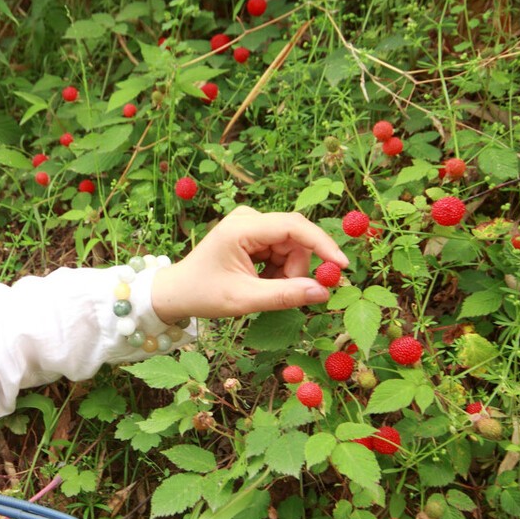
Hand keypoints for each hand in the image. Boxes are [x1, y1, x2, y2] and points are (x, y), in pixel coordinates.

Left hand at [150, 206, 347, 322]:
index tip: (342, 266)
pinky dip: (279, 271)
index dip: (322, 244)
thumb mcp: (244, 300)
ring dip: (287, 273)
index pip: (293, 226)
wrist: (177, 292)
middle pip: (295, 239)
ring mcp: (251, 224)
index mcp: (241, 227)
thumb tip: (324, 292)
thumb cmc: (203, 294)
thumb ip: (284, 296)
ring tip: (262, 290)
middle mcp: (248, 218)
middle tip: (284, 295)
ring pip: (291, 247)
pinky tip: (260, 282)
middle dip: (297, 269)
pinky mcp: (253, 234)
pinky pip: (282, 251)